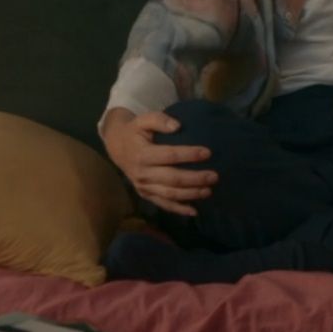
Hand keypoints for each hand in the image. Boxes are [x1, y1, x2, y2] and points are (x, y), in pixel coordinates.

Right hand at [99, 108, 215, 216]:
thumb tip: (177, 126)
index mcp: (142, 155)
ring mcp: (143, 186)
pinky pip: (163, 204)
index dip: (189, 154)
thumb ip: (159, 120)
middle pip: (172, 179)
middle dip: (195, 179)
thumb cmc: (135, 132)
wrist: (117, 147)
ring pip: (170, 194)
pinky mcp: (145, 194)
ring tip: (209, 191)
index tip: (208, 153)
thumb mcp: (143, 120)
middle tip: (214, 176)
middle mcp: (142, 173)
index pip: (169, 156)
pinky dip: (178, 209)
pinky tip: (194, 211)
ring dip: (191, 194)